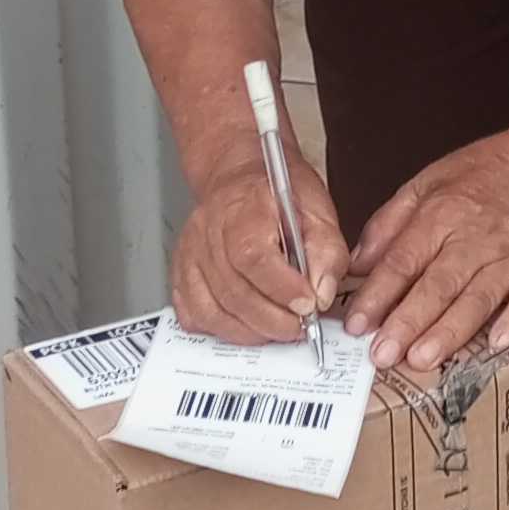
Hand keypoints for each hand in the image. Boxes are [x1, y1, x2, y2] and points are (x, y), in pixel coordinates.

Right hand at [170, 138, 350, 347]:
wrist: (241, 178)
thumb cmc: (277, 194)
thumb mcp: (317, 212)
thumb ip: (326, 253)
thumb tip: (321, 294)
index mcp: (244, 207)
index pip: (253, 255)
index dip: (281, 288)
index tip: (307, 304)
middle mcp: (209, 229)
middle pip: (233, 290)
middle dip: (272, 319)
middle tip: (299, 326)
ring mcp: (190, 253)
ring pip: (212, 310)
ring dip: (250, 330)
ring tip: (278, 328)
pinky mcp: (182, 272)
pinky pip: (194, 315)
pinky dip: (222, 330)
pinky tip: (246, 324)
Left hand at [342, 126, 508, 370]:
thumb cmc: (488, 173)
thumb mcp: (429, 181)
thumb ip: (390, 222)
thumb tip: (358, 263)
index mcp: (440, 215)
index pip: (402, 261)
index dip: (377, 295)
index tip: (356, 324)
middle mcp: (474, 239)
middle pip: (436, 286)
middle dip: (406, 323)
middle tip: (382, 355)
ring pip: (477, 300)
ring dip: (449, 332)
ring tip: (422, 359)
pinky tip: (497, 344)